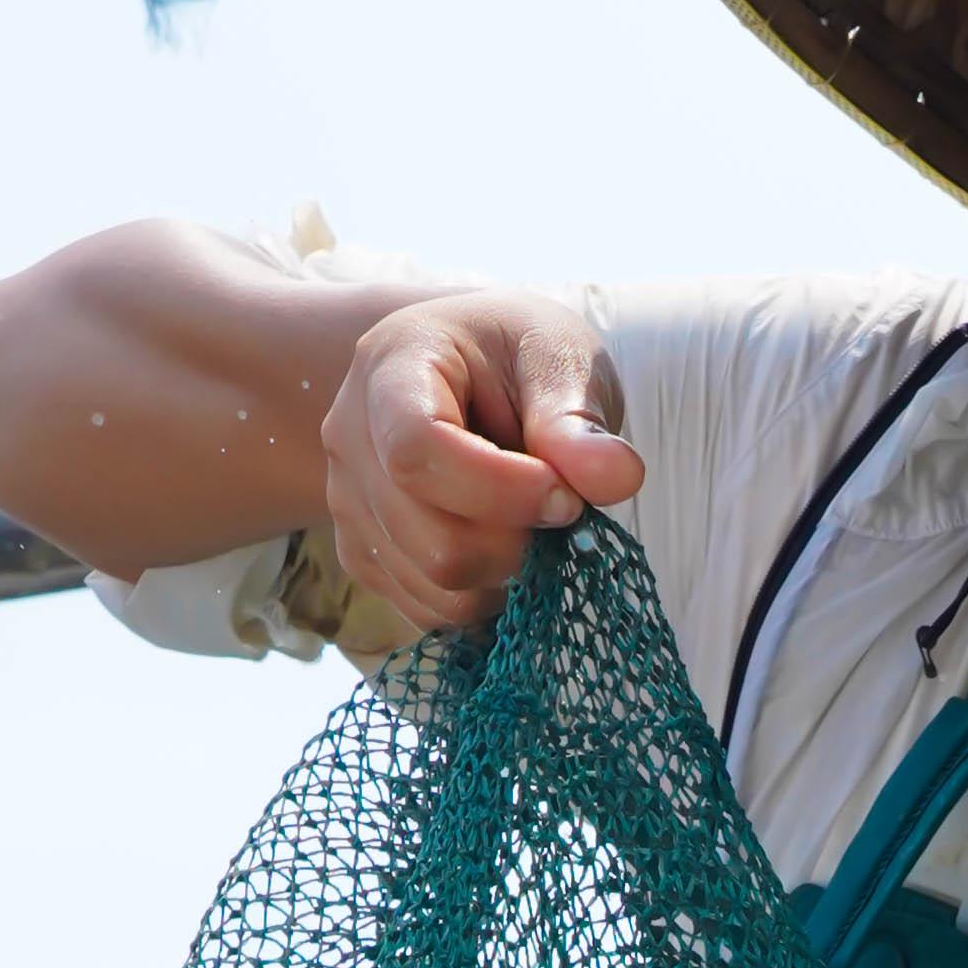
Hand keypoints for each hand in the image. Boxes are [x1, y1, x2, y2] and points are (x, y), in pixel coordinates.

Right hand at [321, 289, 642, 632]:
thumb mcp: (559, 359)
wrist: (470, 373)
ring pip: (434, 587)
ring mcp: (348, 504)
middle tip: (561, 508)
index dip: (499, 491)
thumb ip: (579, 421)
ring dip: (507, 576)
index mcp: (390, 368)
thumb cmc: (516, 357)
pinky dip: (484, 596)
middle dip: (516, 544)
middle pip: (430, 539)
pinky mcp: (363, 554)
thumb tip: (620, 477)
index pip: (416, 451)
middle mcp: (350, 439)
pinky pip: (429, 611)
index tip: (563, 495)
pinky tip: (504, 546)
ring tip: (532, 523)